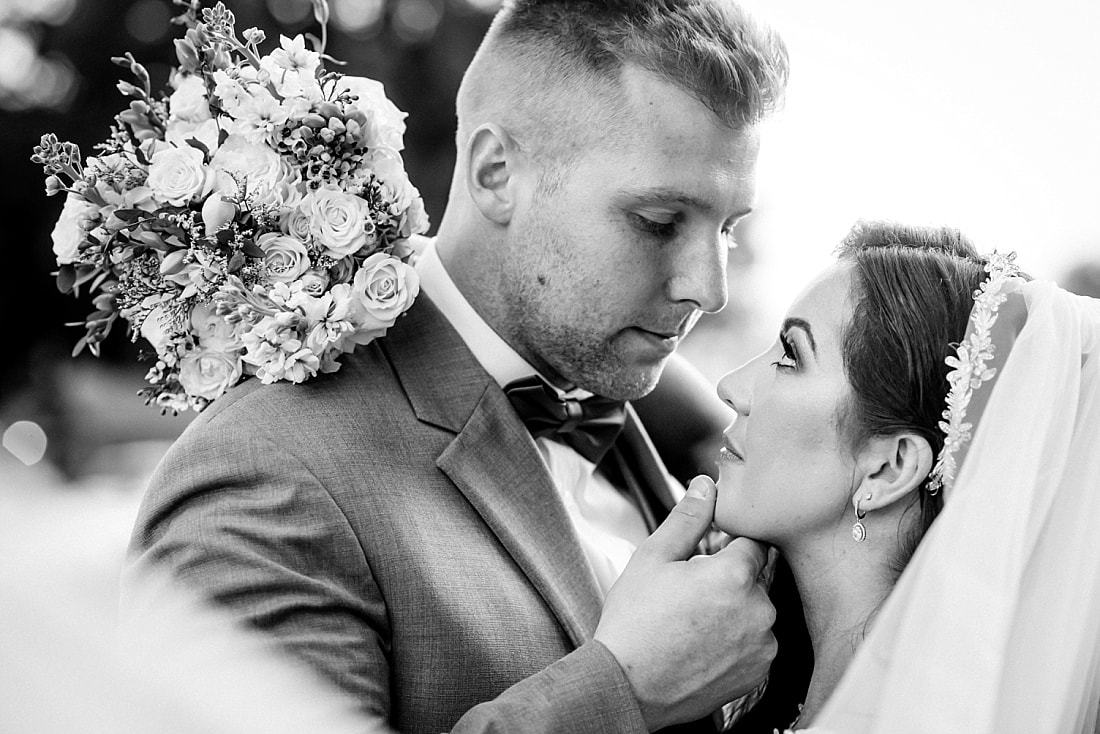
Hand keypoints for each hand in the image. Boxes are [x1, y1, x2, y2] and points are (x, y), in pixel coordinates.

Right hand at [594, 475, 776, 730]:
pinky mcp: (759, 671)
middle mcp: (759, 609)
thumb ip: (688, 518)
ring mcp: (762, 644)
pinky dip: (737, 640)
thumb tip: (705, 486)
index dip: (727, 545)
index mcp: (735, 574)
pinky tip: (704, 644)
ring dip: (736, 610)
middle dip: (730, 578)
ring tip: (694, 622)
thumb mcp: (653, 558)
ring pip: (757, 610)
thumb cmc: (634, 623)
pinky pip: (757, 643)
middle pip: (756, 577)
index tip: (705, 558)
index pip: (752, 541)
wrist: (627, 686)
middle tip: (691, 593)